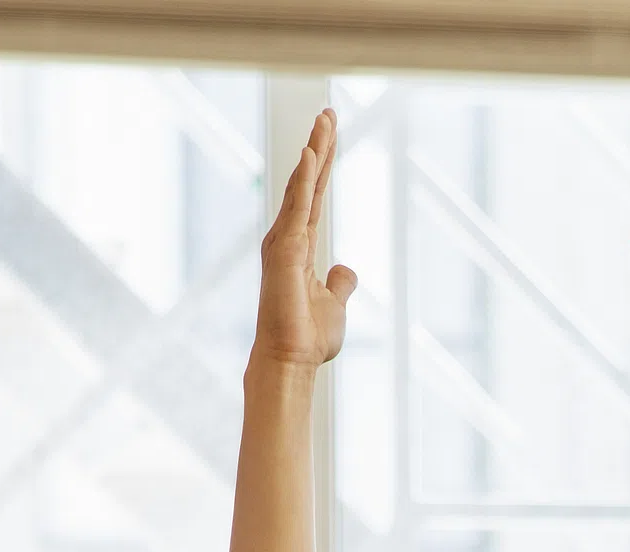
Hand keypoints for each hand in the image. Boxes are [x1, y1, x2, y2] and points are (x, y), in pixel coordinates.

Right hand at [254, 108, 354, 368]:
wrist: (291, 361)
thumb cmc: (307, 337)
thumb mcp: (335, 304)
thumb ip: (340, 283)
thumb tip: (345, 269)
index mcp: (300, 245)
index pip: (315, 194)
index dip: (322, 164)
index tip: (329, 133)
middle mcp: (288, 236)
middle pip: (308, 181)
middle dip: (319, 145)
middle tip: (328, 112)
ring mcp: (284, 240)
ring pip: (302, 186)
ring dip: (314, 151)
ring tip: (325, 120)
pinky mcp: (284, 249)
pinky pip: (297, 206)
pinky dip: (304, 179)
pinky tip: (311, 153)